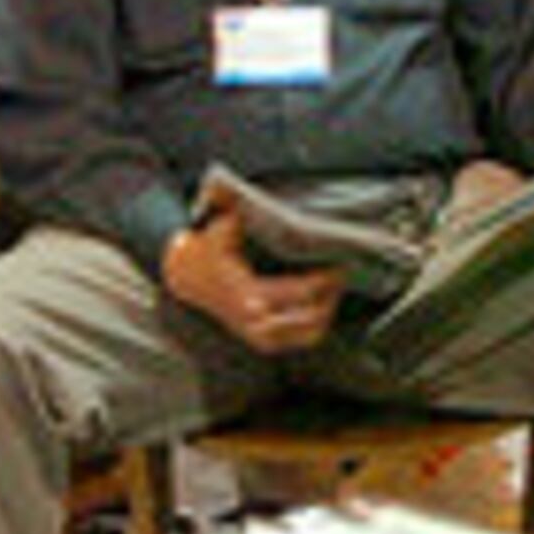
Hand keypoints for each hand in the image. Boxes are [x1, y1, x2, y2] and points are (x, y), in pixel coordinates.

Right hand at [162, 207, 344, 353]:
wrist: (188, 278)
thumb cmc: (210, 248)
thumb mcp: (221, 226)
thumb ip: (234, 208)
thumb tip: (246, 191)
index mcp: (247, 294)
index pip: (297, 292)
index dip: (323, 279)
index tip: (339, 262)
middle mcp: (254, 320)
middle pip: (311, 314)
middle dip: (332, 292)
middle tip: (345, 270)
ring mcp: (259, 335)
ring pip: (311, 332)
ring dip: (329, 309)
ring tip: (337, 285)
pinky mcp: (263, 342)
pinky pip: (303, 340)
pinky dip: (320, 325)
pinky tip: (326, 303)